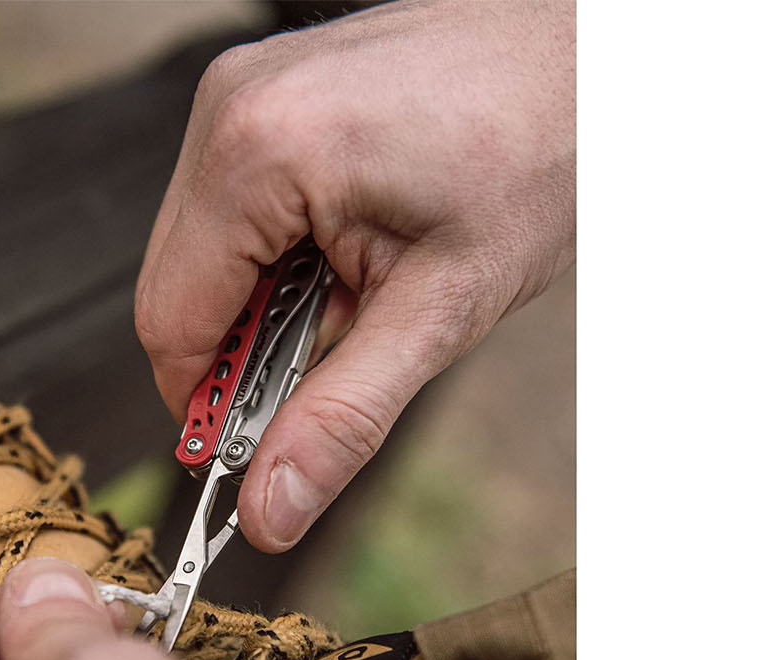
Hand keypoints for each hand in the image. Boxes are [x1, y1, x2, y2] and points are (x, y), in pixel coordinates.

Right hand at [135, 0, 575, 550]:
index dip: (206, 404)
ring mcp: (243, 89)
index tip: (250, 450)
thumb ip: (342, 416)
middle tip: (338, 357)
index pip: (170, 321)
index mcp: (259, 154)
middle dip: (244, 347)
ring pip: (202, 246)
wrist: (590, 51)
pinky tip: (350, 243)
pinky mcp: (266, 88)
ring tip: (361, 284)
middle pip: (177, 284)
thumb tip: (269, 508)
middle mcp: (230, 108)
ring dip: (264, 297)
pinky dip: (277, 247)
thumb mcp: (442, 308)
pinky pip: (232, 199)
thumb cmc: (540, 148)